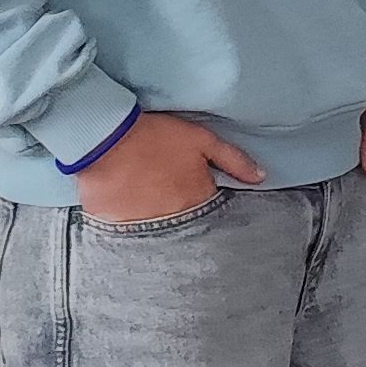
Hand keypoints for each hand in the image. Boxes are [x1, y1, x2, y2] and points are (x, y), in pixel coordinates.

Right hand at [77, 111, 263, 225]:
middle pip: (183, 221)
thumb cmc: (156, 136)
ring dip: (153, 214)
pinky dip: (127, 218)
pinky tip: (123, 200)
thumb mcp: (202, 140)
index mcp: (197, 200)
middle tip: (162, 184)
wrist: (105, 137)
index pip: (209, 210)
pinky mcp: (115, 227)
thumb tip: (261, 177)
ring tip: (142, 190)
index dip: (201, 196)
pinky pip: (126, 230)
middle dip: (178, 207)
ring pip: (156, 228)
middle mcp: (174, 220)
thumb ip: (234, 160)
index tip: (189, 185)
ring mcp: (144, 226)